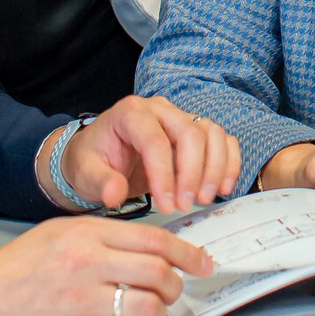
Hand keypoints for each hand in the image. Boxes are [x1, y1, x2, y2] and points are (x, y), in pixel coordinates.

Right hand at [0, 218, 213, 315]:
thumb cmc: (22, 264)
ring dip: (158, 313)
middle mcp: (88, 265)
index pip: (154, 240)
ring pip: (148, 308)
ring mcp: (83, 303)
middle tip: (173, 290)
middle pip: (158, 274)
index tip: (202, 262)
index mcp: (88, 235)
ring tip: (149, 312)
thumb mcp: (62, 231)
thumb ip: (104, 234)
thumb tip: (151, 245)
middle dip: (175, 285)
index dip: (186, 253)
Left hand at [59, 96, 239, 213]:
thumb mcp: (86, 173)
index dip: (164, 175)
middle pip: (190, 133)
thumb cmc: (93, 161)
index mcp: (130, 113)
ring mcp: (180, 117)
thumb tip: (115, 194)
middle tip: (185, 205)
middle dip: (192, 174)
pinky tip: (222, 188)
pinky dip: (228, 163)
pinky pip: (221, 140)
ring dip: (214, 169)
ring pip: (211, 134)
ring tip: (203, 199)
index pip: (155, 141)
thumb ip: (100, 182)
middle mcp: (159, 109)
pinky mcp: (195, 131)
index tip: (166, 206)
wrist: (99, 156)